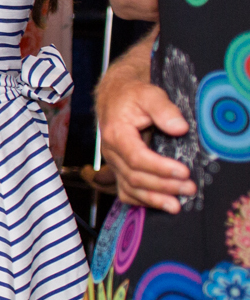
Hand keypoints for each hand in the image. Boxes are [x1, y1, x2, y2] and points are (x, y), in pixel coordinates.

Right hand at [97, 55, 195, 211]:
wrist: (115, 95)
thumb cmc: (132, 95)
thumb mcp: (149, 94)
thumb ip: (164, 109)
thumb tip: (180, 128)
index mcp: (116, 134)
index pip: (137, 158)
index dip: (160, 168)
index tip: (184, 172)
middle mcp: (111, 152)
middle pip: (135, 176)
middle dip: (163, 186)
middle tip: (189, 188)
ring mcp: (113, 162)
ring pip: (130, 187)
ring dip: (154, 199)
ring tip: (177, 205)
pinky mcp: (118, 168)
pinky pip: (125, 191)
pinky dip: (141, 201)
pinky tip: (159, 205)